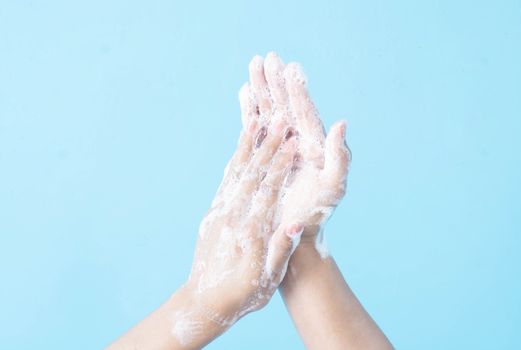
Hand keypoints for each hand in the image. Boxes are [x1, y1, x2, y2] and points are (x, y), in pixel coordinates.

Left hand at [183, 92, 302, 331]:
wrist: (204, 303)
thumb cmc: (243, 295)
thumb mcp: (267, 281)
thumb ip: (280, 251)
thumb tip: (293, 225)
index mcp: (250, 232)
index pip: (268, 190)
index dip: (281, 164)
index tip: (292, 142)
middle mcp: (232, 217)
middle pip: (252, 174)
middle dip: (267, 145)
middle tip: (279, 119)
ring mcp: (219, 213)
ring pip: (236, 172)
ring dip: (248, 146)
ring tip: (257, 121)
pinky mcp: (213, 214)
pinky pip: (225, 181)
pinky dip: (234, 161)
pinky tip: (241, 148)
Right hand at [240, 53, 350, 248]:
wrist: (296, 230)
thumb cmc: (318, 211)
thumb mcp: (334, 186)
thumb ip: (340, 156)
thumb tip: (341, 123)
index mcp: (314, 145)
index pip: (305, 113)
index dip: (297, 91)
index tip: (291, 68)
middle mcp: (297, 141)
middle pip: (284, 106)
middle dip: (275, 82)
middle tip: (267, 58)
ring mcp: (279, 146)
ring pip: (269, 112)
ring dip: (261, 90)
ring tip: (253, 66)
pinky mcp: (264, 155)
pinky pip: (255, 128)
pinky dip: (249, 111)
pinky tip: (244, 94)